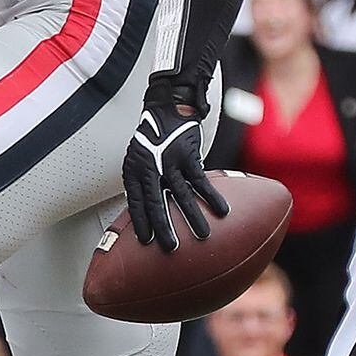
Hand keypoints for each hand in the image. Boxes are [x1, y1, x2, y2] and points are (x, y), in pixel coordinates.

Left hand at [123, 103, 228, 251]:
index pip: (134, 201)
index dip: (140, 221)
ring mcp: (169, 161)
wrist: (167, 107)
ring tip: (202, 235)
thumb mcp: (139, 157)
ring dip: (193, 217)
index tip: (145, 240)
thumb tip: (145, 209)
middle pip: (155, 202)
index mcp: (134, 170)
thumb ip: (143, 181)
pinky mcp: (188, 155)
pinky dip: (211, 196)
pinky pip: (201, 180)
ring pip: (182, 194)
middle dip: (163, 227)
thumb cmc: (154, 136)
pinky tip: (221, 210)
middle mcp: (150, 167)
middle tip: (170, 248)